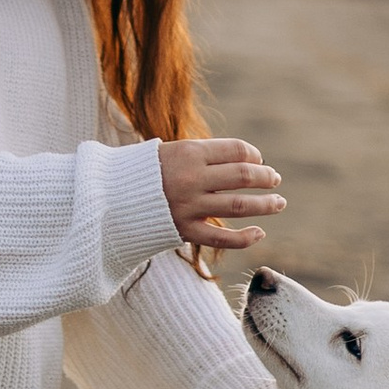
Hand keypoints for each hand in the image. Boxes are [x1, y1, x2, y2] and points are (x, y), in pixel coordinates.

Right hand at [158, 135, 284, 250]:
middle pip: (243, 176)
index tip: (259, 160)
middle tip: (275, 179)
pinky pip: (222, 237)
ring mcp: (189, 206)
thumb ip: (205, 155)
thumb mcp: (173, 151)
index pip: (236, 150)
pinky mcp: (185, 230)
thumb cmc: (146, 171)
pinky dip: (245, 237)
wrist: (109, 196)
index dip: (254, 155)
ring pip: (239, 205)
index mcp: (189, 152)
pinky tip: (260, 232)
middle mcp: (192, 178)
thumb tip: (247, 161)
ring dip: (265, 204)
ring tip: (279, 202)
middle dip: (265, 177)